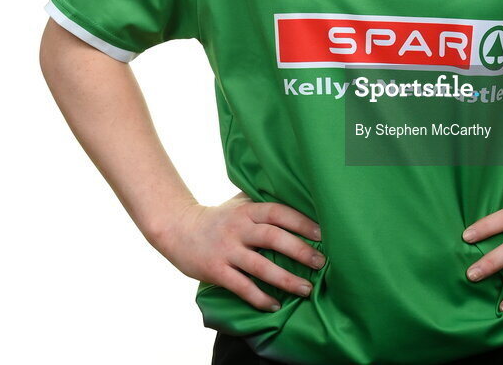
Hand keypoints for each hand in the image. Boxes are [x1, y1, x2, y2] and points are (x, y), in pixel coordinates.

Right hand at [155, 192, 324, 310]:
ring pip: (260, 266)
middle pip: (273, 238)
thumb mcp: (240, 202)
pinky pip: (242, 287)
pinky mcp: (216, 271)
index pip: (279, 212)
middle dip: (300, 251)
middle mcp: (239, 228)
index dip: (301, 222)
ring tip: (306, 289)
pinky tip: (275, 305)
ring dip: (285, 279)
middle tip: (321, 263)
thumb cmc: (220, 217)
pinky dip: (259, 297)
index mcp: (248, 209)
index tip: (322, 233)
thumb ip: (264, 202)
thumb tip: (299, 197)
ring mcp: (227, 250)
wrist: (179, 229)